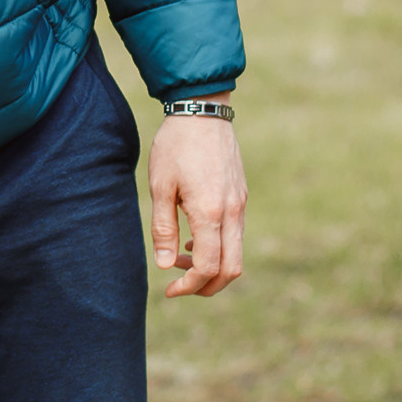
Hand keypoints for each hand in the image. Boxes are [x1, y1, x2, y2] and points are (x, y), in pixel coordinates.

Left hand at [147, 96, 244, 297]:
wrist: (202, 111)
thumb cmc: (175, 146)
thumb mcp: (160, 186)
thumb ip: (163, 228)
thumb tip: (165, 266)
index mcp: (211, 212)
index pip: (209, 267)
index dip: (189, 285)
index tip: (169, 290)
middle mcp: (233, 213)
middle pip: (232, 270)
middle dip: (207, 286)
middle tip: (180, 285)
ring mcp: (241, 204)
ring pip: (237, 254)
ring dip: (213, 267)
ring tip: (182, 258)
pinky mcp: (241, 196)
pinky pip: (236, 235)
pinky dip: (219, 248)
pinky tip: (195, 238)